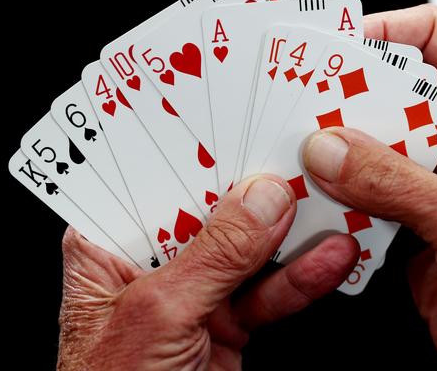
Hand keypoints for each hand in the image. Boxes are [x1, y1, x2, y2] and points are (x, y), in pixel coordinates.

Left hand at [57, 175, 358, 369]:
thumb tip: (261, 200)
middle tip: (289, 145)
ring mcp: (191, 293)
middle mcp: (147, 262)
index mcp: (106, 246)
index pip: (147, 178)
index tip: (230, 113)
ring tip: (326, 197)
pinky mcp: (226, 322)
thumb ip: (213, 257)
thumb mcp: (157, 314)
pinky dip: (300, 277)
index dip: (187, 145)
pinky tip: (330, 256)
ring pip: (245, 248)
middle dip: (247, 180)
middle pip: (203, 207)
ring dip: (287, 227)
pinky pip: (268, 292)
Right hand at [302, 5, 436, 369]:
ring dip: (336, 153)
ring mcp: (436, 185)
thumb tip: (329, 149)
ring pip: (374, 147)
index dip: (389, 32)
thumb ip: (398, 185)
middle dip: (348, 96)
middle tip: (301, 102)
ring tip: (298, 154)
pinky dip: (337, 199)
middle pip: (396, 93)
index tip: (337, 45)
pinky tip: (316, 204)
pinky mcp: (412, 224)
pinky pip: (363, 196)